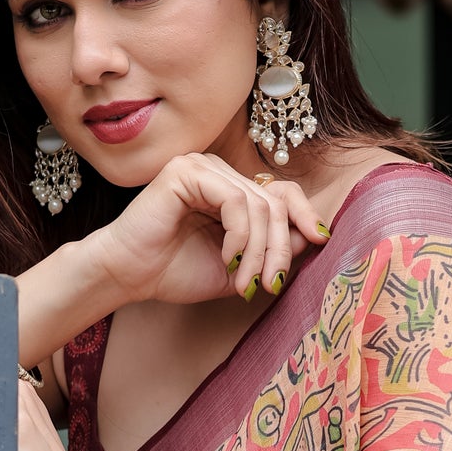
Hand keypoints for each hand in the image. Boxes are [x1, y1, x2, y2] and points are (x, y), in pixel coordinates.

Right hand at [90, 153, 329, 307]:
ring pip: (259, 205)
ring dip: (259, 250)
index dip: (305, 215)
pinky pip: (235, 199)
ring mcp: (204, 166)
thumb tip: (314, 235)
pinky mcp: (187, 171)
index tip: (321, 241)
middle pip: (276, 203)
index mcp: (232, 189)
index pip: (283, 193)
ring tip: (244, 280)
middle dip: (280, 249)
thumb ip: (274, 251)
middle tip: (269, 284)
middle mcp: (220, 171)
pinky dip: (239, 235)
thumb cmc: (176, 271)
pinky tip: (228, 257)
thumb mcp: (240, 267)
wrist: (131, 276)